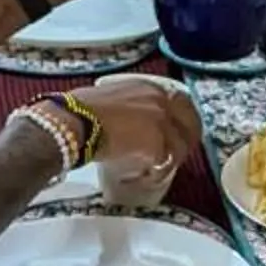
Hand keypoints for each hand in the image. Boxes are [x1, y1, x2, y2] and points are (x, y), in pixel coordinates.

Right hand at [70, 76, 201, 175]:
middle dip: (187, 140)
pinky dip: (158, 173)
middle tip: (176, 156)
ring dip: (170, 160)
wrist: (74, 122)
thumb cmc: (80, 109)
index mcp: (149, 87)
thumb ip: (128, 103)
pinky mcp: (157, 145)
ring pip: (180, 147)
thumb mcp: (111, 95)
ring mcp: (162, 124)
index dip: (182, 119)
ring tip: (156, 171)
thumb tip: (128, 118)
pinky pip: (165, 164)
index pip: (181, 102)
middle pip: (190, 124)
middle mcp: (161, 102)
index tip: (180, 131)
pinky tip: (148, 177)